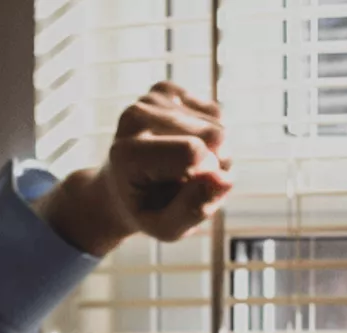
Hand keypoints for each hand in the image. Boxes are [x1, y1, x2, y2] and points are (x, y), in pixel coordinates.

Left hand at [35, 81, 231, 255]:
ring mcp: (149, 99)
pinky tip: (186, 146)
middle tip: (187, 182)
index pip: (194, 151)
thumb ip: (193, 210)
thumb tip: (224, 179)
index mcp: (127, 153)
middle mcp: (134, 117)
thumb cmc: (146, 210)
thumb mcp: (166, 228)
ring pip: (219, 125)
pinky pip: (215, 113)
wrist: (121, 188)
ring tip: (184, 168)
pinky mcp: (165, 91)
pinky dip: (209, 136)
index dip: (208, 176)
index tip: (188, 191)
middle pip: (214, 136)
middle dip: (215, 165)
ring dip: (214, 153)